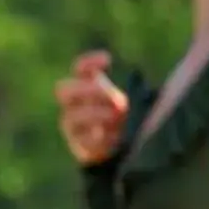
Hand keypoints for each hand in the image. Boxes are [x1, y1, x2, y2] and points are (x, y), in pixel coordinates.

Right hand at [55, 51, 129, 166]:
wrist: (118, 149)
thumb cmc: (124, 118)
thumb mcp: (129, 100)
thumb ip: (131, 91)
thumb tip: (143, 88)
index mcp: (86, 88)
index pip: (79, 69)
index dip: (89, 62)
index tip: (108, 60)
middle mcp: (73, 105)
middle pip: (64, 90)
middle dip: (89, 91)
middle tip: (115, 98)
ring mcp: (72, 125)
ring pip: (73, 116)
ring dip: (97, 114)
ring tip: (117, 116)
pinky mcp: (79, 146)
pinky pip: (83, 139)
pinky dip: (99, 137)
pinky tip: (113, 135)